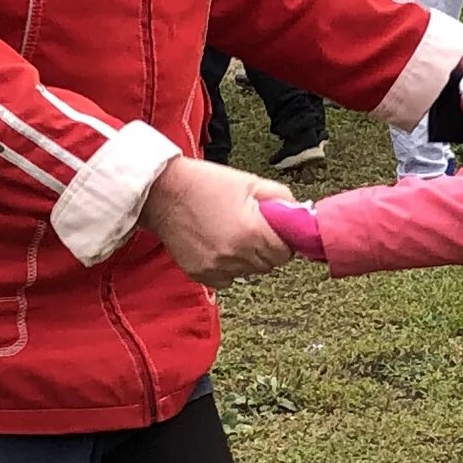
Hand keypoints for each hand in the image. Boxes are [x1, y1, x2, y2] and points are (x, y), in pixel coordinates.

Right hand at [139, 157, 290, 285]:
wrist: (163, 193)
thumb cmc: (205, 184)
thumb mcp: (250, 183)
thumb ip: (281, 199)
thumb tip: (299, 214)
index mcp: (252, 231)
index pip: (286, 252)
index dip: (284, 241)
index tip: (275, 232)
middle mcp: (236, 254)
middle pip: (269, 265)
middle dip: (267, 250)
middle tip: (254, 231)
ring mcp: (217, 267)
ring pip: (249, 273)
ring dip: (248, 259)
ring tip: (233, 235)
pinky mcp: (201, 274)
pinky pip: (227, 280)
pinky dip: (228, 267)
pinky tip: (218, 246)